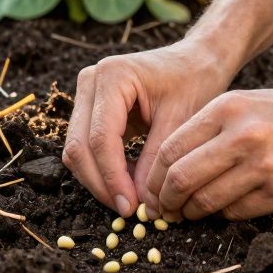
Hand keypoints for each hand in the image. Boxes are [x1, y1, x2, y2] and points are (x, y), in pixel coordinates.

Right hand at [63, 40, 235, 217]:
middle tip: (128, 212)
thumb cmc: (194, 81)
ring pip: (77, 150)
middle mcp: (90, 81)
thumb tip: (143, 205)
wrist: (195, 61)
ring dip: (99, 180)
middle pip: (80, 146)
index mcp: (113, 76)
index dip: (113, 178)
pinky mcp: (90, 108)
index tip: (131, 208)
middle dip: (101, 184)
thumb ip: (158, 160)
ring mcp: (86, 94)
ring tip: (131, 200)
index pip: (101, 138)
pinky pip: (86, 147)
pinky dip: (103, 170)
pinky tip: (128, 184)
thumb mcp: (181, 120)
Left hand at [143, 84, 272, 219]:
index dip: (155, 176)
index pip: (172, 148)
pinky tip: (227, 207)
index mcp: (228, 108)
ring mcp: (264, 166)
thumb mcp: (249, 103)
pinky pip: (237, 212)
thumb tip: (171, 165)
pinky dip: (225, 214)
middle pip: (182, 178)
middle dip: (166, 200)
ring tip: (192, 212)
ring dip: (194, 212)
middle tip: (165, 210)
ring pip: (207, 201)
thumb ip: (211, 129)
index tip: (153, 190)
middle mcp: (242, 135)